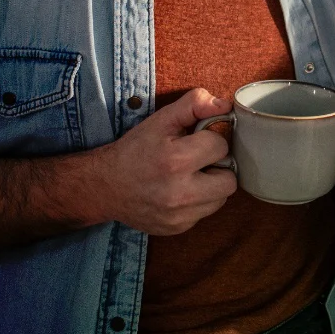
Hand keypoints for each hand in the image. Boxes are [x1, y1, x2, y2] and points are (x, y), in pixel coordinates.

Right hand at [86, 88, 237, 235]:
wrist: (105, 186)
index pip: (221, 147)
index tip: (194, 141)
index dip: (209, 140)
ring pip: (220, 199)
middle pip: (229, 180)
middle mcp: (180, 192)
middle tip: (198, 162)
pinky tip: (178, 193)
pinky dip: (197, 202)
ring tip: (189, 177)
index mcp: (176, 160)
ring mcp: (180, 215)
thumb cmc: (135, 150)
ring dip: (210, 186)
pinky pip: (204, 213)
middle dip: (217, 168)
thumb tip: (224, 106)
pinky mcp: (178, 228)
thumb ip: (193, 105)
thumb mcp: (160, 120)